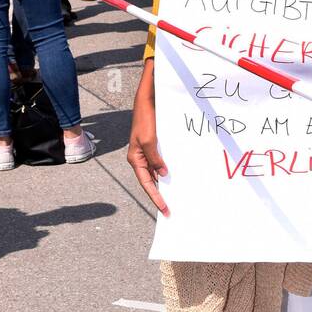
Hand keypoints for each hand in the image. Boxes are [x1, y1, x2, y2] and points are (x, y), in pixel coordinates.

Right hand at [127, 60, 169, 213]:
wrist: (146, 102)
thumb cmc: (145, 120)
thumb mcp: (149, 140)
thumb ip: (155, 159)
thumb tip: (163, 175)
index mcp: (136, 159)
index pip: (146, 184)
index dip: (155, 198)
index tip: (165, 209)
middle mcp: (140, 158)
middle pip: (150, 182)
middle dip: (159, 195)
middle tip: (171, 209)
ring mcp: (147, 153)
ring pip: (156, 173)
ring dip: (164, 184)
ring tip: (175, 197)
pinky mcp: (154, 147)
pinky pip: (160, 163)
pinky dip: (167, 171)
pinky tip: (176, 177)